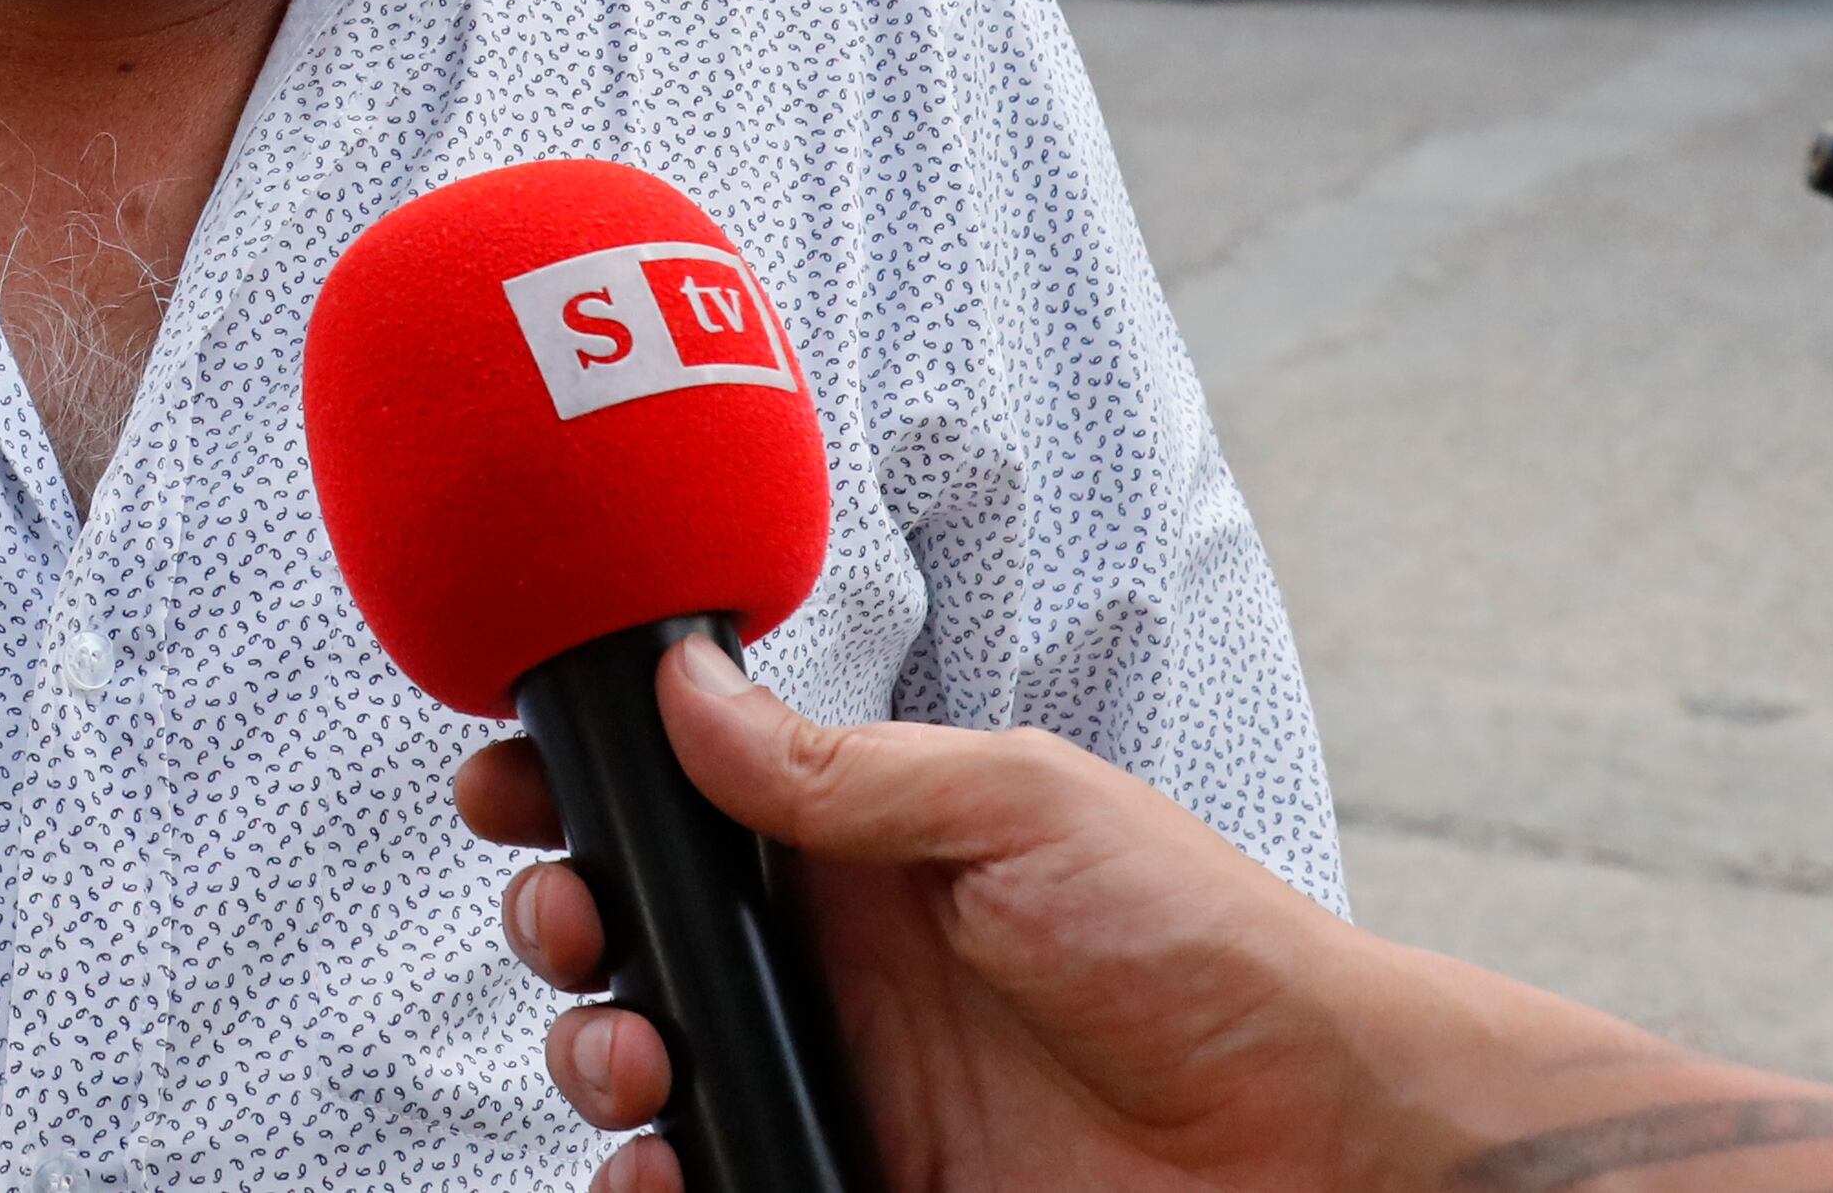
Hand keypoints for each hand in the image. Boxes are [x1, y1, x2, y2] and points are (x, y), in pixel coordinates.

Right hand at [462, 640, 1690, 1192]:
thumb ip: (840, 767)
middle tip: (573, 926)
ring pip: (641, 1068)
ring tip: (635, 1058)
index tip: (510, 784)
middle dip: (561, 925)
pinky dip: (647, 1182)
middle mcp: (831, 965)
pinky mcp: (856, 1186)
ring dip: (592, 1055)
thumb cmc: (1209, 951)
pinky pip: (707, 1184)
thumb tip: (686, 689)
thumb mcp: (1023, 807)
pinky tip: (658, 1166)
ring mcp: (839, 1087)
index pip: (681, 799)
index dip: (580, 786)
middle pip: (628, 936)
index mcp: (863, 848)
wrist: (1322, 1139)